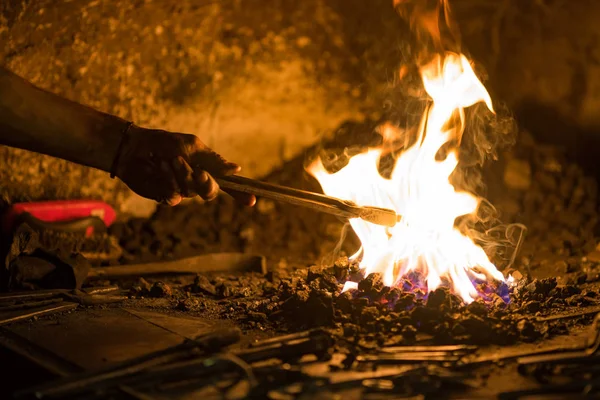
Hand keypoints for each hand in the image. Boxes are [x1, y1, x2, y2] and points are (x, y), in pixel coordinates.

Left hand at [112, 125, 255, 206]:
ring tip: (165, 160)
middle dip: (205, 182)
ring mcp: (181, 190)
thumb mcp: (191, 145)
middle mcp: (196, 181)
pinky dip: (168, 184)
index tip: (253, 200)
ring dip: (179, 174)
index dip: (241, 193)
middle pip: (211, 192)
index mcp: (206, 168)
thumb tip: (237, 169)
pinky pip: (175, 197)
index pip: (228, 183)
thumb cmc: (163, 142)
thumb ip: (213, 159)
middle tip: (196, 172)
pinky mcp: (166, 196)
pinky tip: (160, 171)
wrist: (133, 147)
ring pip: (190, 191)